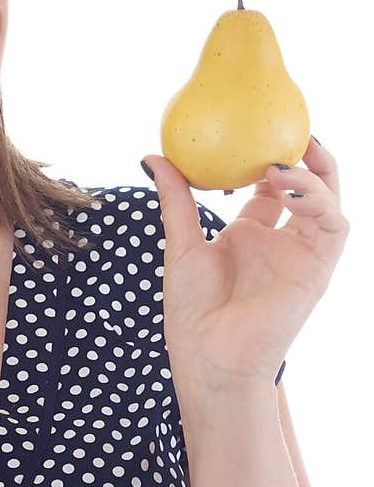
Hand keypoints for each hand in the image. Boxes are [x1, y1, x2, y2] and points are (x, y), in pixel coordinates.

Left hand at [141, 137, 349, 393]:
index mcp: (250, 234)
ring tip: (279, 165)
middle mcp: (281, 241)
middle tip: (287, 130)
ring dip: (313, 176)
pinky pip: (333, 227)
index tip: (253, 128)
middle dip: (306, 156)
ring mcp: (302, 254)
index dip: (268, 155)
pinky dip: (319, 202)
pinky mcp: (317, 270)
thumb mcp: (181, 246)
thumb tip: (153, 156)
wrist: (210, 358)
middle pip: (308, 187)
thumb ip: (176, 200)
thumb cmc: (193, 313)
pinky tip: (289, 190)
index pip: (270, 185)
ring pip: (328, 201)